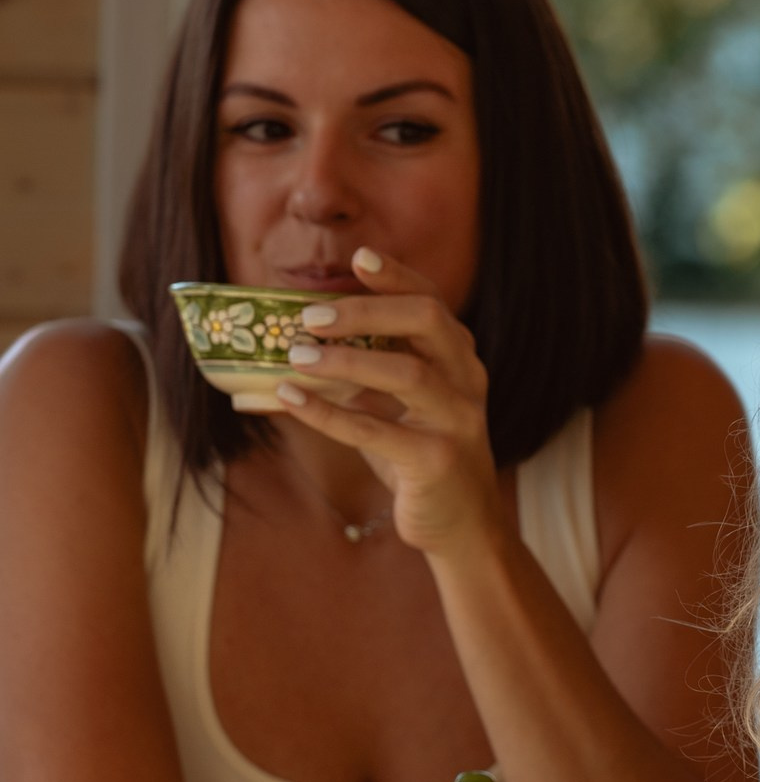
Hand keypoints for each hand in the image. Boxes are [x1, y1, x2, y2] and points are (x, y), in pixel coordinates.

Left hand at [274, 246, 502, 555]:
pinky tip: (288, 400)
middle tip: (311, 315)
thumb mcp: (395, 408)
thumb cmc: (420, 456)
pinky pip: (376, 431)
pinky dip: (326, 414)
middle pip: (427, 321)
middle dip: (366, 310)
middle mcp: (466, 380)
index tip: (358, 258)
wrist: (461, 523)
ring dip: (345, 360)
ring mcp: (456, 419)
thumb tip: (270, 364)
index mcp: (458, 359)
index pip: (432, 301)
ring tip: (296, 356)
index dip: (397, 276)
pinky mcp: (436, 460)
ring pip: (406, 373)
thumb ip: (355, 378)